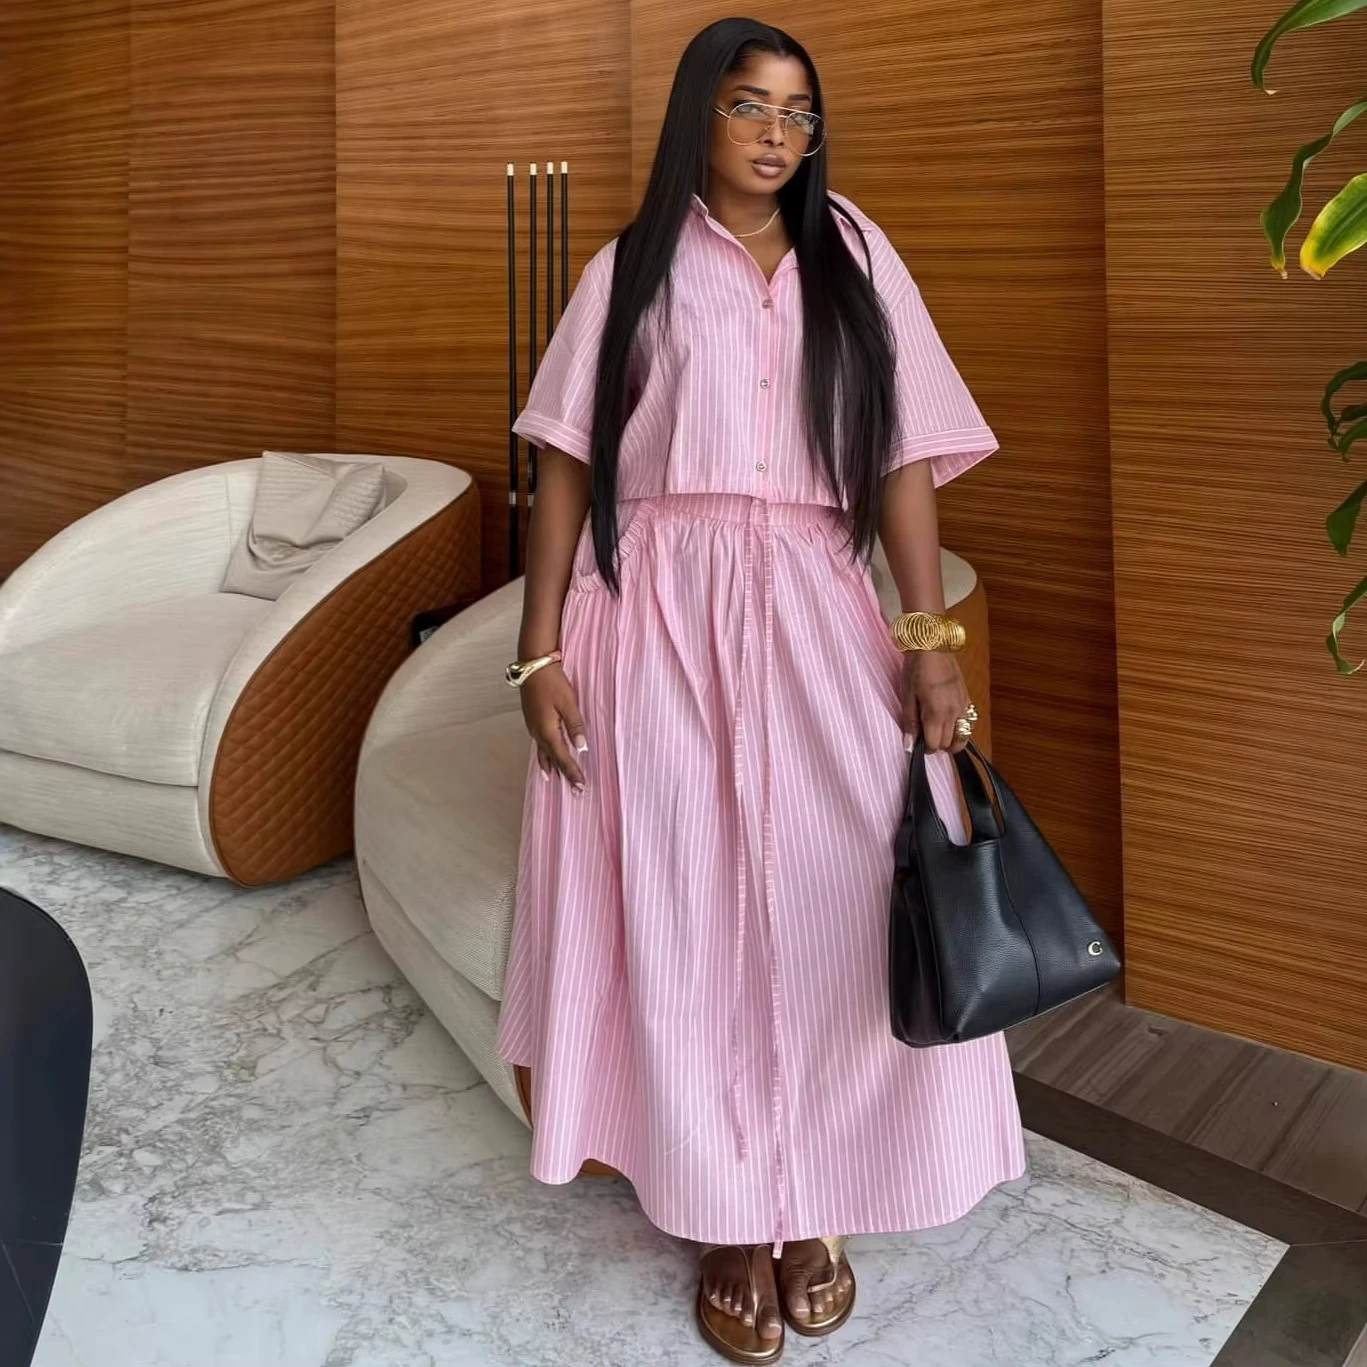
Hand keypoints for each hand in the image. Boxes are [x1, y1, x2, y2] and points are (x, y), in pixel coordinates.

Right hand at [520, 663, 587, 789]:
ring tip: (555, 780)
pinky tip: (545, 757)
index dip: (572, 772)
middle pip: (552, 759)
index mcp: (547, 730)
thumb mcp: (568, 702)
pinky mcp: (532, 720)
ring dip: (551, 767)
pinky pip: (539, 744)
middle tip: (573, 790)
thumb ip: (575, 725)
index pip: (563, 757)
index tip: (580, 786)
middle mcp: (538, 732)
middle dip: (563, 774)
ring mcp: (533, 727)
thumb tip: (581, 746)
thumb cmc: (551, 681)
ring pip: (543, 753)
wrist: (532, 665)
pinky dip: (544, 755)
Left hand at [901, 651, 971, 754]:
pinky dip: (960, 729)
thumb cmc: (916, 670)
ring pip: (963, 736)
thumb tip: (909, 746)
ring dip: (952, 740)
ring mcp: (964, 706)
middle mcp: (954, 713)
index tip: (918, 742)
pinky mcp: (968, 699)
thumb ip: (910, 723)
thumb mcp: (907, 696)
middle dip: (937, 744)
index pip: (935, 745)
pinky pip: (968, 723)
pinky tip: (948, 721)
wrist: (933, 646)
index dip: (925, 748)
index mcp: (936, 713)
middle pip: (949, 743)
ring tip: (939, 732)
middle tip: (925, 734)